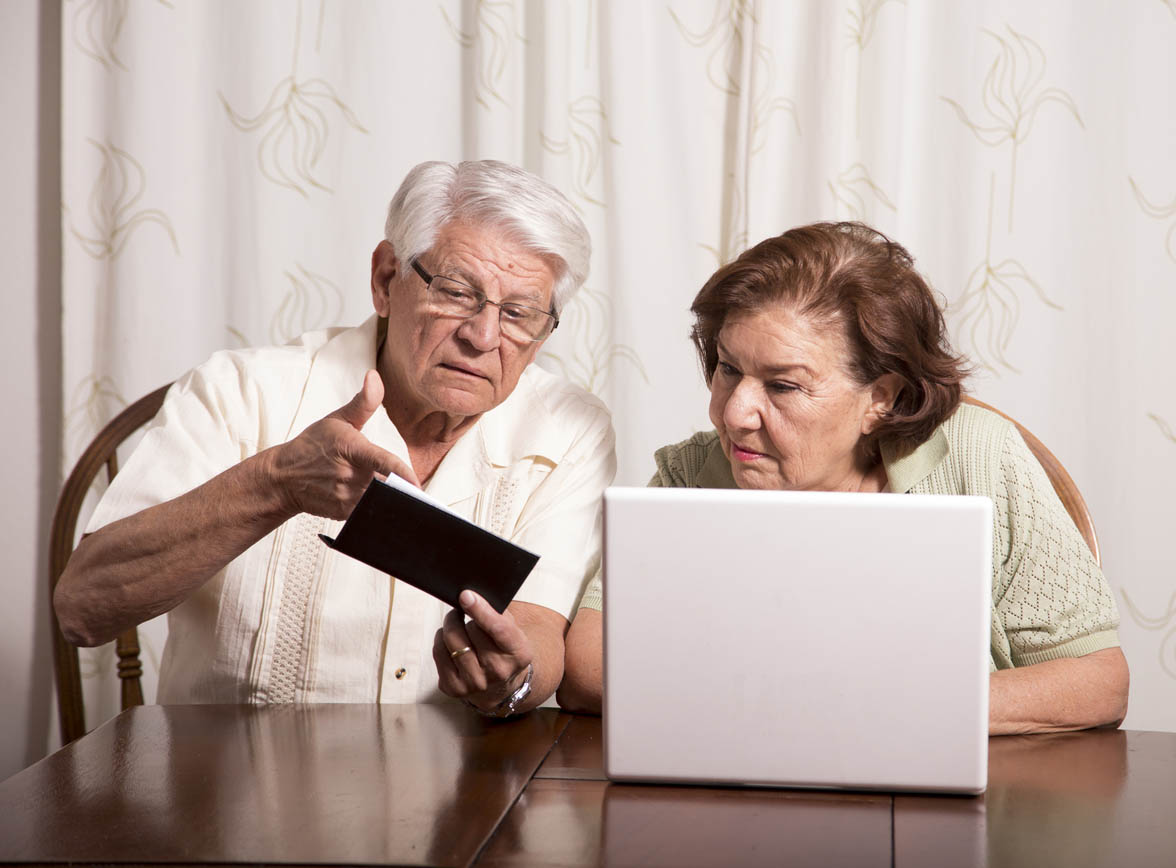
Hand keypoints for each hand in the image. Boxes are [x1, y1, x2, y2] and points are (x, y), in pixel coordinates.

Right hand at [269, 370, 419, 519]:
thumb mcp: (337, 419)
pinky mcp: (343, 513)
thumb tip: (374, 377)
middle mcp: (349, 475)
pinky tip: (364, 493)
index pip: (382, 462)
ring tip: (375, 484)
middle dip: (396, 482)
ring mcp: (345, 497)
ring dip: (384, 493)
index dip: (402, 474)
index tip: (417, 484)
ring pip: (379, 498)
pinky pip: (368, 510)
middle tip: (396, 479)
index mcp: (351, 449)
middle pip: (386, 483)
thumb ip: (363, 402)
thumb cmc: (313, 446)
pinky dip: (373, 503)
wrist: (283, 477)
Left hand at [433, 590, 532, 711]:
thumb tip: (470, 597)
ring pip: (452, 640)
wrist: (499, 687)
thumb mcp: (513, 632)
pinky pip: (438, 652)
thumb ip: (497, 613)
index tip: (466, 595)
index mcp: (518, 654)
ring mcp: (475, 683)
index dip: (481, 610)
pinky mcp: (454, 688)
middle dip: (466, 615)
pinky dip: (441, 639)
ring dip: (451, 625)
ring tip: (456, 621)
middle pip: (471, 630)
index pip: (498, 629)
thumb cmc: (504, 652)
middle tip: (465, 609)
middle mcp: (498, 672)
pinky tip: (450, 640)